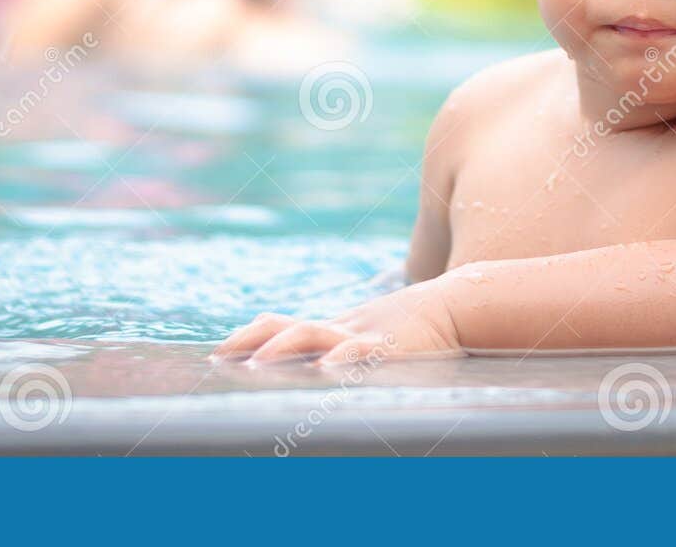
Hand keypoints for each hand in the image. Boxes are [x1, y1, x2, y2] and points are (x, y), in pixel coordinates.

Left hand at [212, 279, 461, 363]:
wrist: (457, 305)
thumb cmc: (414, 328)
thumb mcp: (371, 336)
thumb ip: (343, 349)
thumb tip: (315, 370)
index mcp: (334, 329)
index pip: (280, 325)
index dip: (248, 336)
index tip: (219, 351)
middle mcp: (341, 329)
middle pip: (284, 326)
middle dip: (249, 342)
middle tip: (218, 357)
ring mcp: (362, 336)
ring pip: (313, 333)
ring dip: (281, 347)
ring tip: (256, 364)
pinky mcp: (389, 346)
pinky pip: (362, 351)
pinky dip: (343, 358)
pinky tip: (326, 369)